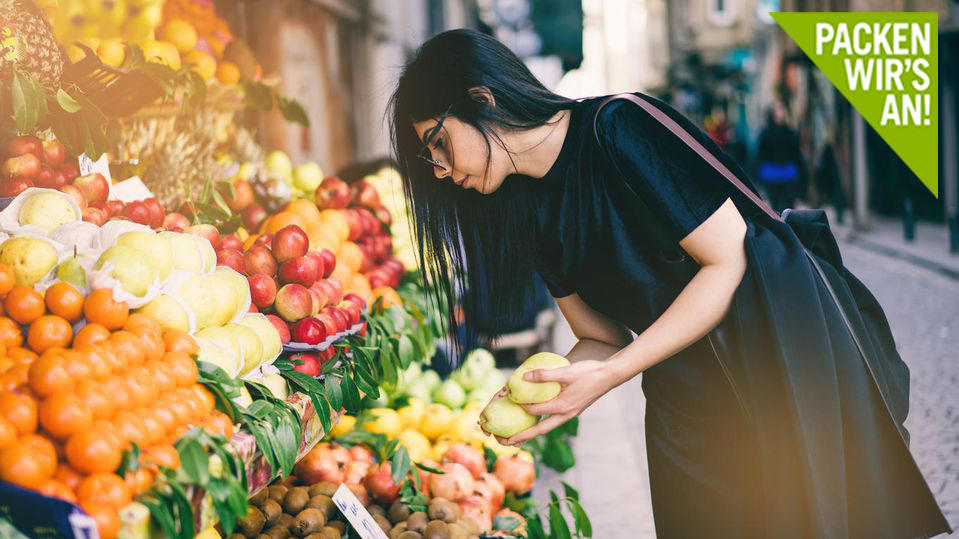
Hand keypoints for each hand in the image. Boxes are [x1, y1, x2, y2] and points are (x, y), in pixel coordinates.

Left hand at [487, 360, 617, 445]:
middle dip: (522, 437)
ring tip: (517, 437)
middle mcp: (565, 415)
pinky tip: (535, 419)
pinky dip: (541, 423)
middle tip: (505, 442)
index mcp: (562, 407)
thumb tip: (524, 377)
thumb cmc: (588, 373)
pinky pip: (552, 421)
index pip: (535, 411)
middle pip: (539, 431)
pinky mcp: (572, 410)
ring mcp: (569, 414)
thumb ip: (544, 375)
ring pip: (547, 428)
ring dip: (531, 433)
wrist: (609, 376)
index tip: (506, 400)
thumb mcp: (565, 372)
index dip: (520, 406)